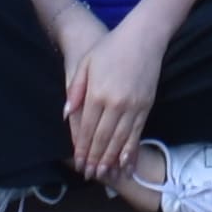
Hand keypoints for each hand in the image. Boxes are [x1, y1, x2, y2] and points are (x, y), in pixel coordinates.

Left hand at [64, 6, 166, 185]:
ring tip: (104, 174)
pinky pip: (137, 133)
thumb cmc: (110, 47)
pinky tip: (125, 162)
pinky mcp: (146, 105)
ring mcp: (133, 106)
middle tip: (89, 174)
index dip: (82, 148)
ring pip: (119, 140)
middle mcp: (115, 103)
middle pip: (102, 138)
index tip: (79, 163)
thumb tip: (66, 115)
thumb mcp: (86, 63)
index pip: (86, 128)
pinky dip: (130, 150)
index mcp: (97, 93)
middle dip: (95, 158)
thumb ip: (75, 90)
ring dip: (110, 159)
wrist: (143, 37)